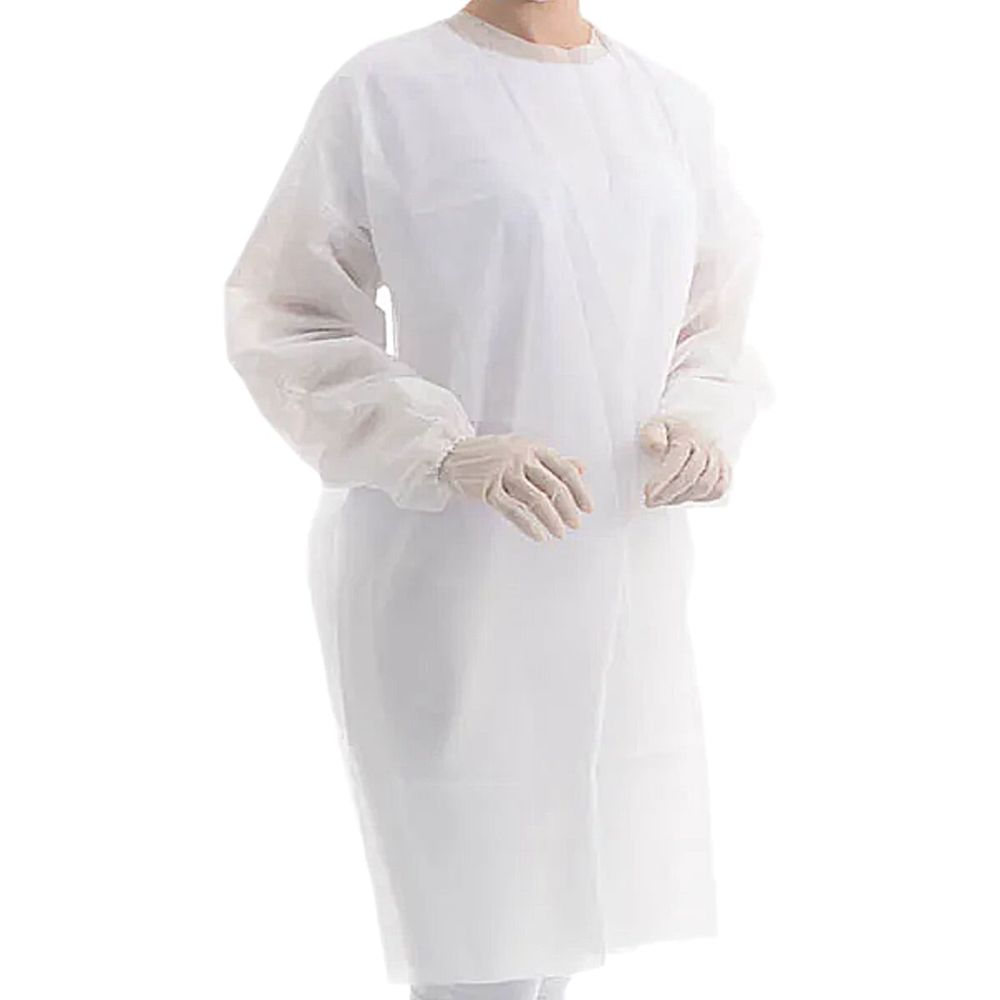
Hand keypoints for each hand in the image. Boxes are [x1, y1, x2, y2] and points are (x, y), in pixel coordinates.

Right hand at [439, 434, 592, 540]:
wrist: (451, 455)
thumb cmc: (489, 455)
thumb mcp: (522, 451)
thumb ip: (551, 461)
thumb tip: (581, 468)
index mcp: (532, 447)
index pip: (564, 469)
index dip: (579, 491)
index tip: (587, 508)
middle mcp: (520, 456)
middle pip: (553, 485)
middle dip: (568, 508)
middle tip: (575, 524)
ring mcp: (503, 472)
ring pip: (536, 499)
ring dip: (551, 519)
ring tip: (559, 533)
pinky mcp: (488, 488)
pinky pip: (513, 510)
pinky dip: (528, 525)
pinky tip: (538, 535)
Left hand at [639, 418, 728, 506]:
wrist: (686, 428)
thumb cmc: (666, 432)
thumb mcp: (652, 427)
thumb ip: (651, 435)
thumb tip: (659, 447)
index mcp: (686, 436)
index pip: (676, 462)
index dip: (662, 481)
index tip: (648, 493)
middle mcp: (705, 446)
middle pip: (690, 477)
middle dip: (669, 493)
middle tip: (652, 501)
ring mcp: (717, 458)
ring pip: (705, 486)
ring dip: (683, 498)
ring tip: (666, 500)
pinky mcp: (724, 468)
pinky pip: (720, 489)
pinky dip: (704, 498)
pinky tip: (687, 498)